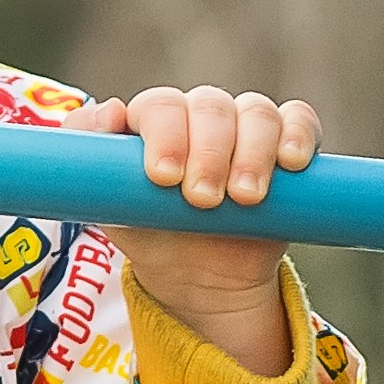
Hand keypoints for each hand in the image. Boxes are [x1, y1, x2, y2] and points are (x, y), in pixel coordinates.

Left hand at [65, 84, 321, 372]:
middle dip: (209, 151)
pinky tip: (291, 162)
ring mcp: (245, 127)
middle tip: (202, 200)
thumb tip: (109, 111)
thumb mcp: (107, 205)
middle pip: (210, 107)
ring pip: (256, 113)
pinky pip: (298, 121)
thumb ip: (85, 159)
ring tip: (244, 198)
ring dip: (252, 152)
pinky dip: (297, 135)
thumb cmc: (148, 233)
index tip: (162, 178)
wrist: (197, 277)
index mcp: (155, 121)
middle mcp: (201, 116)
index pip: (161, 106)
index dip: (165, 135)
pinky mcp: (285, 145)